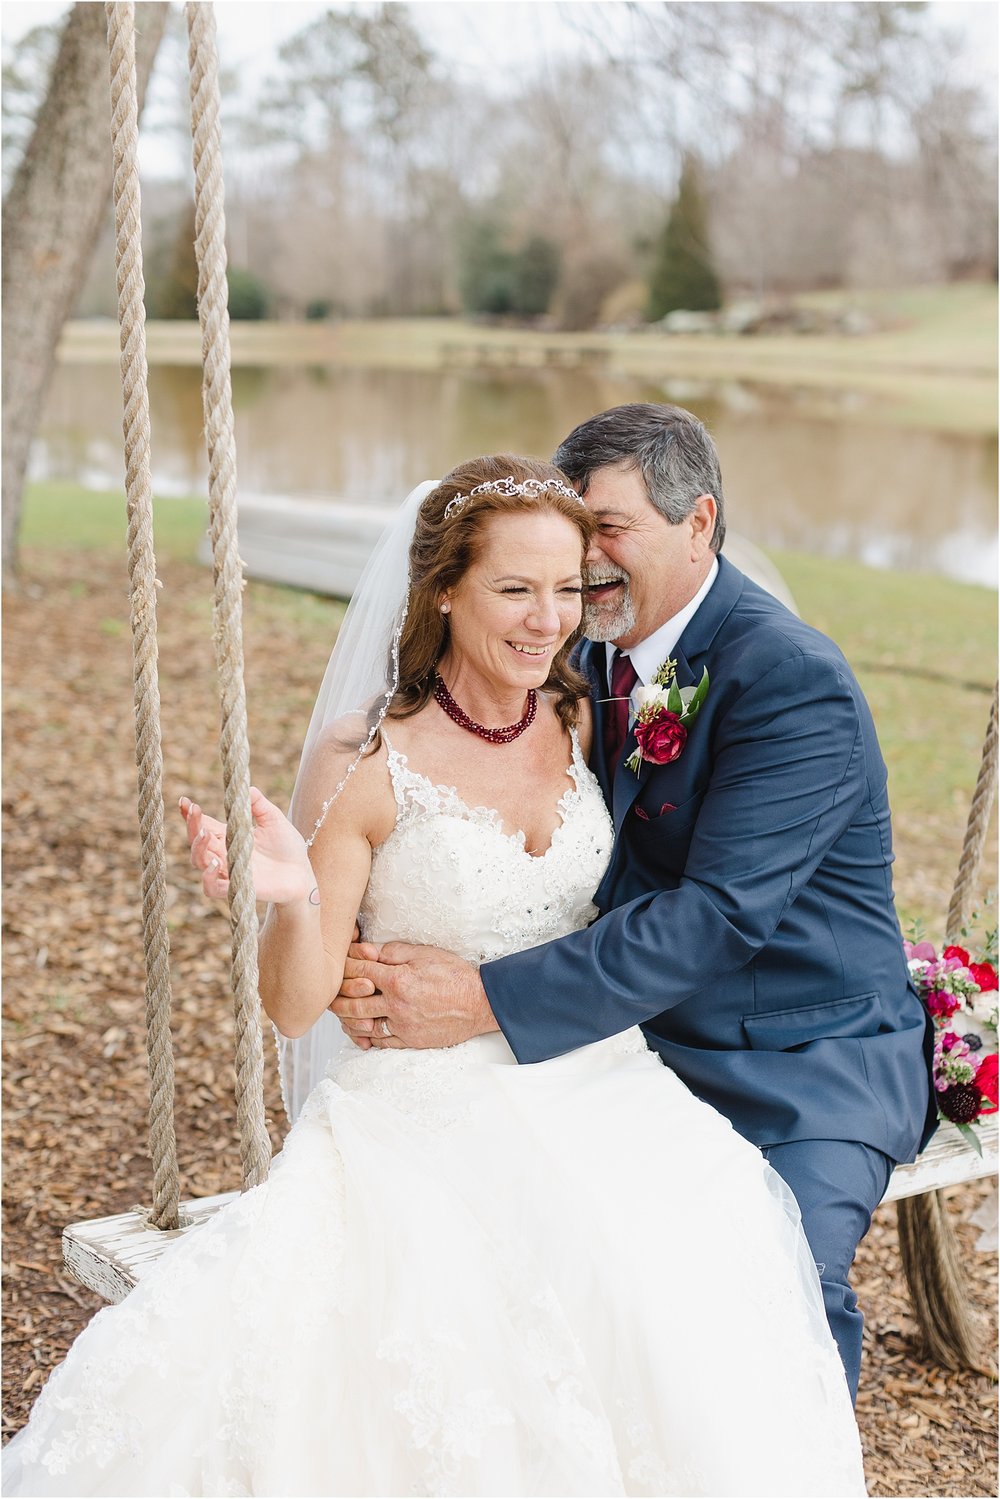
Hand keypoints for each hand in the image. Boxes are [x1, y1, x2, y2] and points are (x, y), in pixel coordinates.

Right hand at [179, 789, 313, 905]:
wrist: (302, 874)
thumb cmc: (287, 847)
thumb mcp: (273, 820)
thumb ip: (259, 805)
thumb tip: (248, 787)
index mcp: (229, 837)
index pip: (204, 825)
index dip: (191, 815)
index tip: (185, 801)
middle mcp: (223, 854)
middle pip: (197, 842)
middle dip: (193, 826)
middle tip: (195, 811)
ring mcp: (227, 872)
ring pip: (199, 862)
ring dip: (198, 848)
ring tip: (205, 834)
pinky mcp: (235, 888)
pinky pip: (211, 887)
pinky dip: (208, 877)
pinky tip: (215, 863)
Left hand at [329, 942, 498, 1049]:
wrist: (479, 1003)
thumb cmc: (453, 974)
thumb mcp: (424, 953)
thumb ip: (392, 952)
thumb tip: (366, 950)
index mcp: (397, 979)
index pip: (358, 972)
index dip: (344, 966)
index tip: (338, 964)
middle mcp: (396, 1004)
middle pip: (352, 1003)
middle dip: (337, 997)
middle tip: (329, 993)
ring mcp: (402, 1025)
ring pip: (362, 1025)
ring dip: (346, 1019)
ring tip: (340, 1013)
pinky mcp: (409, 1040)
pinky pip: (379, 1041)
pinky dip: (365, 1037)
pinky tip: (360, 1030)